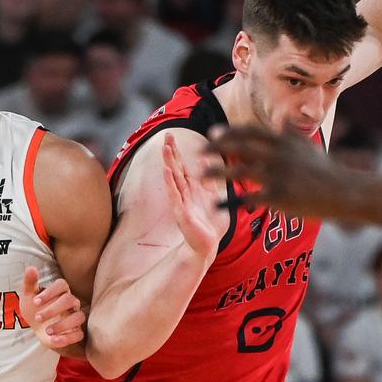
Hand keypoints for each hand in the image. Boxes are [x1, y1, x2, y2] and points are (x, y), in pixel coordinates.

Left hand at [19, 266, 83, 351]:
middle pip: (70, 300)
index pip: (62, 285)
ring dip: (62, 325)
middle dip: (53, 309)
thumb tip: (31, 268)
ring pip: (78, 317)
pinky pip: (78, 334)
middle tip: (37, 318)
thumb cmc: (36, 309)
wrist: (40, 330)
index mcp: (60, 291)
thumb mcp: (29, 297)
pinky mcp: (77, 332)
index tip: (35, 302)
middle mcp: (71, 303)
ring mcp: (75, 317)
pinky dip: (66, 338)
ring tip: (47, 331)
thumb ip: (30, 283)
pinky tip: (53, 340)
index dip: (49, 292)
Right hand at [160, 133, 230, 263]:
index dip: (178, 152)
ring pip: (174, 179)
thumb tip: (213, 168)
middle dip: (172, 151)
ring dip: (169, 163)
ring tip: (165, 148)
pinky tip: (166, 171)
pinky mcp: (181, 213)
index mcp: (194, 190)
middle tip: (166, 134)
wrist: (207, 247)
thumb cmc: (211, 226)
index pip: (184, 166)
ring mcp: (182, 202)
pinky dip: (170, 183)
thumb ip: (213, 184)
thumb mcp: (216, 200)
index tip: (172, 136)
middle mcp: (185, 194)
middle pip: (177, 168)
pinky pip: (175, 195)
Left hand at [206, 126, 363, 221]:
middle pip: (240, 147)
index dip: (229, 132)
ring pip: (240, 171)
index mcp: (283, 142)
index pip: (250, 132)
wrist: (342, 192)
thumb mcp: (308, 147)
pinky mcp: (279, 196)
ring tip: (201, 175)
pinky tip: (216, 205)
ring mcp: (278, 175)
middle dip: (217, 148)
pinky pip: (248, 198)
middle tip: (198, 151)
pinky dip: (230, 201)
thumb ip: (292, 133)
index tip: (213, 134)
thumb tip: (284, 118)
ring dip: (217, 172)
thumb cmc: (324, 171)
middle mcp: (278, 155)